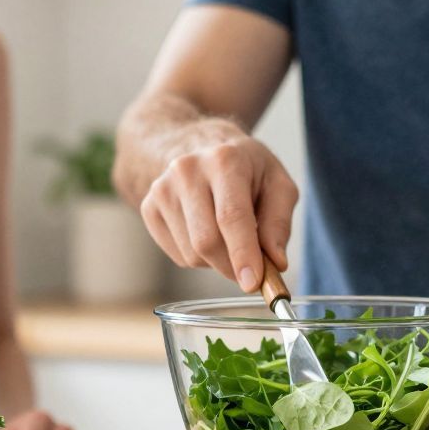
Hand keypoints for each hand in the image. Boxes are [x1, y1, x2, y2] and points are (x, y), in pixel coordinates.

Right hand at [138, 131, 298, 291]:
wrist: (199, 146)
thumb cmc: (246, 169)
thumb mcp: (277, 184)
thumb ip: (280, 223)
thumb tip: (276, 262)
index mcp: (225, 160)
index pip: (231, 216)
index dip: (242, 254)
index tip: (252, 283)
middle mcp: (187, 171)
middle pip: (206, 241)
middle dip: (232, 266)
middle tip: (251, 270)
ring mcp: (162, 189)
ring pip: (191, 254)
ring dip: (216, 261)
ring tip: (227, 235)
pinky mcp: (148, 207)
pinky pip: (177, 255)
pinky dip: (198, 258)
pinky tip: (206, 232)